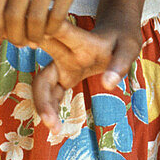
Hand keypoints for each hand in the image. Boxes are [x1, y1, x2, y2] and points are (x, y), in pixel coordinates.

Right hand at [31, 13, 143, 132]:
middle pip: (43, 72)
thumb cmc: (123, 38)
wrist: (116, 30)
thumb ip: (120, 65)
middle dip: (41, 98)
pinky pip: (49, 92)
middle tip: (49, 121)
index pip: (56, 39)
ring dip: (43, 105)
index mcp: (81, 42)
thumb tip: (108, 85)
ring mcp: (61, 64)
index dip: (40, 40)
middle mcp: (64, 53)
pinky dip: (49, 107)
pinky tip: (55, 126)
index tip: (31, 48)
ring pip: (42, 84)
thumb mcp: (129, 48)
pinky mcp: (63, 74)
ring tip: (54, 129)